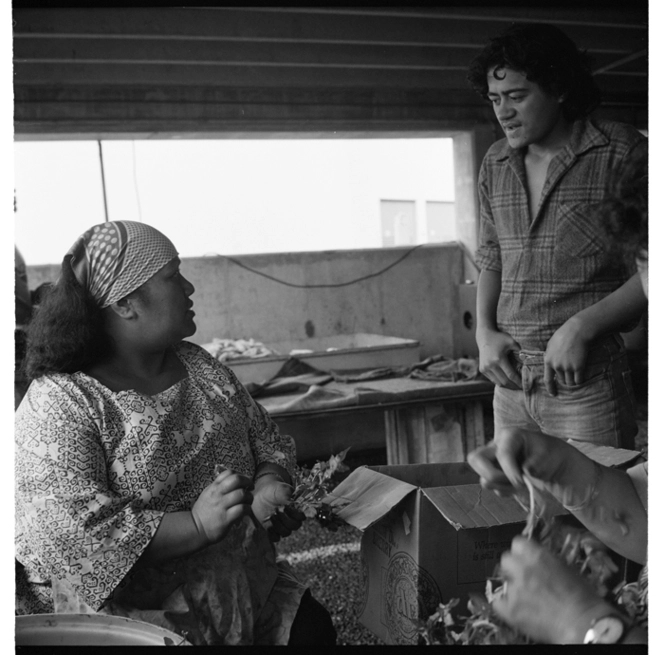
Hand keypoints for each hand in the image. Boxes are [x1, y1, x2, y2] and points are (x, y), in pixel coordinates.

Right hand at [191, 469, 253, 543]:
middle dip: (248, 481)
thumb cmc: (203, 512)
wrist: (195, 529)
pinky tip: (246, 511)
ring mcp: (221, 506)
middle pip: (237, 480)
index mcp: (214, 487)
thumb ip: (219, 487)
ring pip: (242, 494)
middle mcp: (218, 494)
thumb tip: (235, 481)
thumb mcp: (208, 494)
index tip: (244, 481)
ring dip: (249, 497)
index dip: (240, 475)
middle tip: (250, 488)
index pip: (229, 473)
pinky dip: (247, 509)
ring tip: (248, 501)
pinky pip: (242, 509)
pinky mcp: (226, 519)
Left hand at [251, 475, 303, 540]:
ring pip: (286, 533)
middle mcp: (291, 519)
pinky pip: (275, 538)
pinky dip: (272, 533)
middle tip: (276, 509)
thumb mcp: (282, 489)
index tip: (286, 506)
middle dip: (285, 519)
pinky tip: (268, 524)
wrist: (262, 493)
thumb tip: (291, 505)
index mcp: (296, 509)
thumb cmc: (275, 490)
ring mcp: (282, 525)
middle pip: (294, 526)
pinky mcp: (272, 530)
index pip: (302, 517)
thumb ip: (288, 497)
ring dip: (278, 525)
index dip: (296, 514)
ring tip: (271, 515)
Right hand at [468, 427, 593, 504]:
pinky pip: (492, 486)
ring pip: (482, 476)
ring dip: (500, 485)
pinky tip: (519, 488)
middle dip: (490, 474)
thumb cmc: (551, 455)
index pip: (501, 454)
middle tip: (510, 482)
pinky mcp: (496, 474)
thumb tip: (525, 471)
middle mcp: (496, 447)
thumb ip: (535, 463)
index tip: (522, 482)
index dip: (510, 470)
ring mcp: (494, 461)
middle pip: (475, 459)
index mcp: (510, 436)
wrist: (554, 464)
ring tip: (519, 487)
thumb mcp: (548, 455)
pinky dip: (504, 491)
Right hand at [476, 327, 521, 389]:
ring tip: (515, 386)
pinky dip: (501, 382)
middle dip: (514, 386)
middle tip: (522, 387)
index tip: (525, 386)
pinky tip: (507, 381)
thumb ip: (520, 352)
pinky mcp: (482, 369)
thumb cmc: (500, 338)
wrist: (485, 336)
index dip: (519, 382)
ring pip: (498, 383)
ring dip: (508, 386)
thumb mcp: (512, 342)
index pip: (511, 375)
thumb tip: (527, 363)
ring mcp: (485, 368)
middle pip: (505, 381)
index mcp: (499, 359)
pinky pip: (493, 380)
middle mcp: (491, 365)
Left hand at [492, 536, 611, 643]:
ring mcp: (514, 589)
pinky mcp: (510, 610)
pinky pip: (497, 603)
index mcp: (537, 555)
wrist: (584, 624)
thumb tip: (536, 559)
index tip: (526, 559)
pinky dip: (505, 605)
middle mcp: (522, 568)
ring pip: (503, 581)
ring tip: (524, 597)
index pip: (517, 543)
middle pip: (506, 559)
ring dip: (512, 587)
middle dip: (514, 567)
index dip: (522, 552)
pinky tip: (516, 609)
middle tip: (523, 577)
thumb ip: (546, 560)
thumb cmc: (583, 597)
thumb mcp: (565, 568)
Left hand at [543, 318, 592, 394]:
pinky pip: (579, 380)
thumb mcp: (550, 346)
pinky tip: (581, 378)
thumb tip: (550, 365)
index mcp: (548, 361)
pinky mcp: (579, 367)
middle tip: (570, 376)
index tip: (553, 393)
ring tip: (576, 377)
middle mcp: (557, 366)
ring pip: (570, 382)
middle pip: (561, 381)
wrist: (576, 332)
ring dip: (573, 382)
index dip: (550, 388)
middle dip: (565, 380)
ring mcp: (568, 367)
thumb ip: (549, 357)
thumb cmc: (563, 336)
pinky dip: (580, 381)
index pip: (548, 379)